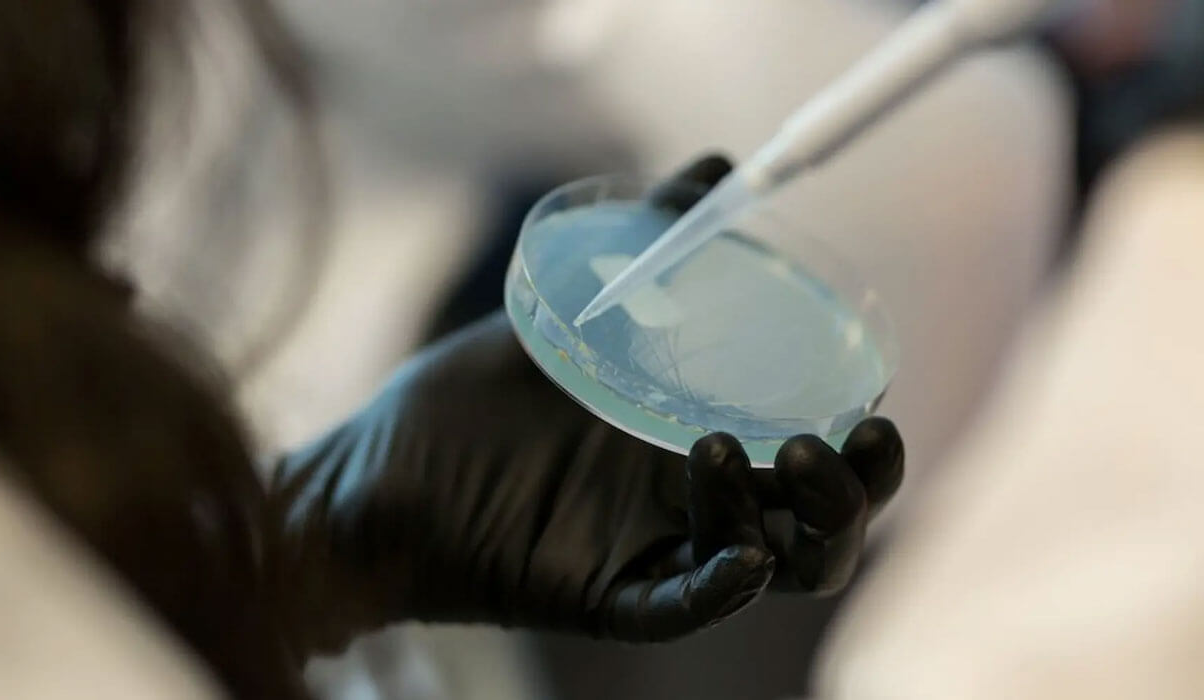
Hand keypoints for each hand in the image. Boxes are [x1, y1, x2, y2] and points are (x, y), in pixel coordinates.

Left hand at [264, 156, 904, 657]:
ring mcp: (648, 550)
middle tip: (862, 434)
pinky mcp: (602, 593)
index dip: (855, 438)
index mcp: (691, 445)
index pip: (804, 457)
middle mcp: (685, 504)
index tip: (870, 387)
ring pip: (771, 566)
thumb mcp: (561, 312)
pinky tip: (743, 551)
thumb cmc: (467, 404)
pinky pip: (681, 605)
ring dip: (797, 521)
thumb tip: (713, 170)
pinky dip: (722, 585)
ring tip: (751, 448)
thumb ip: (641, 248)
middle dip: (857, 488)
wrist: (374, 473)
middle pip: (814, 523)